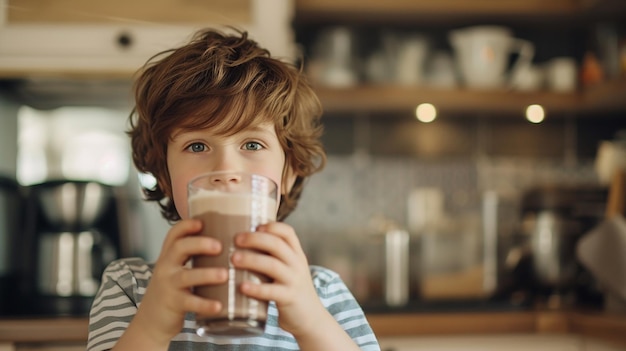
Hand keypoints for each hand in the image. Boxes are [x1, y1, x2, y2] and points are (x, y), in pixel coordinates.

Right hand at [128, 219, 227, 346]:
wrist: (152, 319)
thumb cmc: (174, 288)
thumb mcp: (178, 268)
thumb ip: (195, 256)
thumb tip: (230, 242)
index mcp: (170, 255)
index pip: (174, 234)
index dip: (186, 225)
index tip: (202, 222)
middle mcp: (166, 266)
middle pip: (179, 248)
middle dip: (199, 244)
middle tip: (219, 246)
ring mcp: (169, 285)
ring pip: (186, 276)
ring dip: (207, 274)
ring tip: (225, 275)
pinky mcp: (174, 304)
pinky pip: (190, 302)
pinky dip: (205, 304)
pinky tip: (219, 305)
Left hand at [231, 222, 325, 336]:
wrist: (311, 319)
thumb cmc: (290, 291)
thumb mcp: (288, 270)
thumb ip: (272, 259)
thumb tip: (238, 247)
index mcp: (296, 254)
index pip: (288, 232)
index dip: (271, 226)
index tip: (254, 226)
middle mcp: (297, 264)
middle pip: (277, 244)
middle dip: (255, 239)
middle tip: (236, 240)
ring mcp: (294, 281)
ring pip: (273, 265)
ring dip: (252, 259)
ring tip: (233, 259)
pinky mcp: (289, 298)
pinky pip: (272, 291)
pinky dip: (256, 288)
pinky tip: (242, 287)